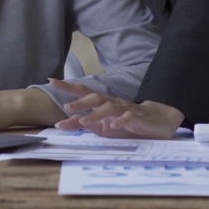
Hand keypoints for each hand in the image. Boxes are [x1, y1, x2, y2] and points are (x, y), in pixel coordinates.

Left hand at [48, 78, 183, 138]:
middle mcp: (112, 103)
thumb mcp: (101, 127)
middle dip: (80, 102)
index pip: (83, 91)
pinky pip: (128, 118)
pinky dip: (120, 121)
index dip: (68, 86)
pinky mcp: (137, 118)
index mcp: (102, 103)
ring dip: (96, 114)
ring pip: (109, 108)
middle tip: (66, 107)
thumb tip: (59, 124)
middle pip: (95, 97)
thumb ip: (82, 124)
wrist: (157, 123)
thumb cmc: (125, 124)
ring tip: (83, 121)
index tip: (51, 81)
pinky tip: (114, 126)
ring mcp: (125, 109)